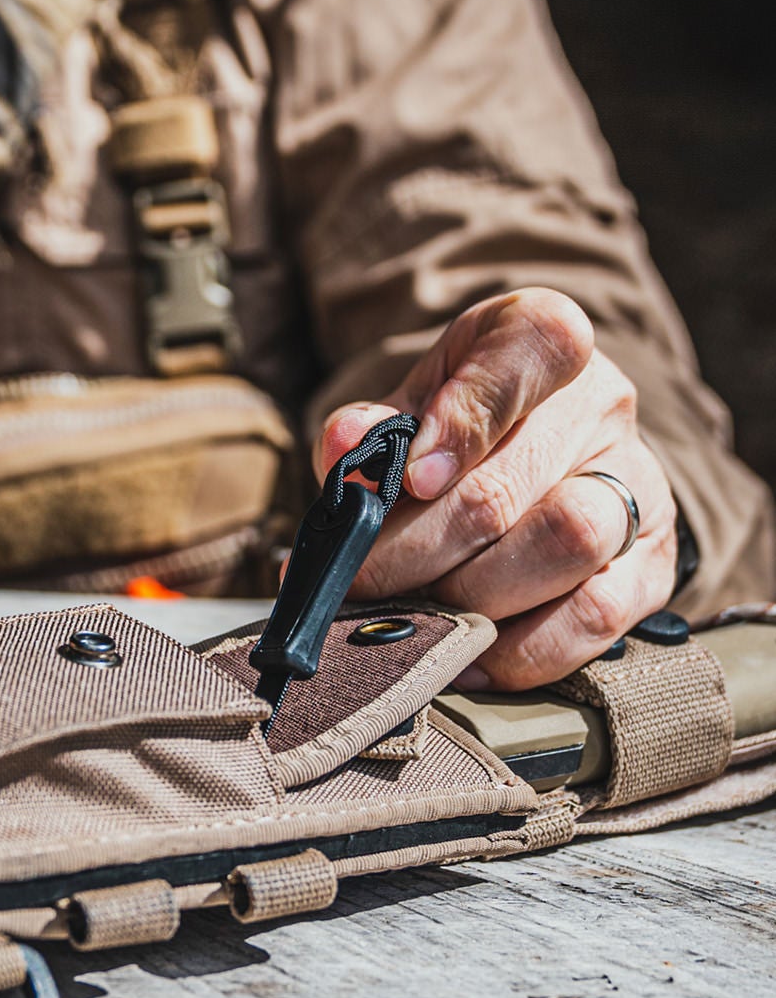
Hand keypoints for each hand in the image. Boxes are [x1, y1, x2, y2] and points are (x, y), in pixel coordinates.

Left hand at [315, 288, 677, 689]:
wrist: (532, 461)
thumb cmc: (456, 429)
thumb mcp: (409, 404)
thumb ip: (372, 428)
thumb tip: (347, 447)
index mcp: (541, 339)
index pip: (532, 349)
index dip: (465, 417)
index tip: (410, 477)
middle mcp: (601, 405)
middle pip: (509, 484)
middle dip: (417, 547)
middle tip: (359, 581)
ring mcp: (636, 485)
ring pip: (564, 546)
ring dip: (467, 598)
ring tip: (408, 614)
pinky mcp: (651, 565)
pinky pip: (595, 617)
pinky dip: (519, 651)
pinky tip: (464, 657)